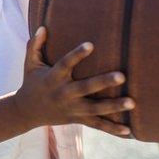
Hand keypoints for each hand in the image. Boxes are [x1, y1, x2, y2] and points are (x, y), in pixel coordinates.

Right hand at [14, 26, 133, 135]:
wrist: (26, 111)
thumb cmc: (32, 82)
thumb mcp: (30, 63)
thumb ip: (34, 45)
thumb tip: (42, 27)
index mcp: (53, 78)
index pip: (65, 64)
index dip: (77, 54)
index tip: (90, 44)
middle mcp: (64, 93)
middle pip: (85, 88)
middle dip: (104, 82)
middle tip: (122, 76)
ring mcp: (72, 108)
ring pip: (95, 109)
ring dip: (114, 106)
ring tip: (132, 102)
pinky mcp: (77, 119)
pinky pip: (97, 125)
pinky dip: (112, 129)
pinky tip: (129, 131)